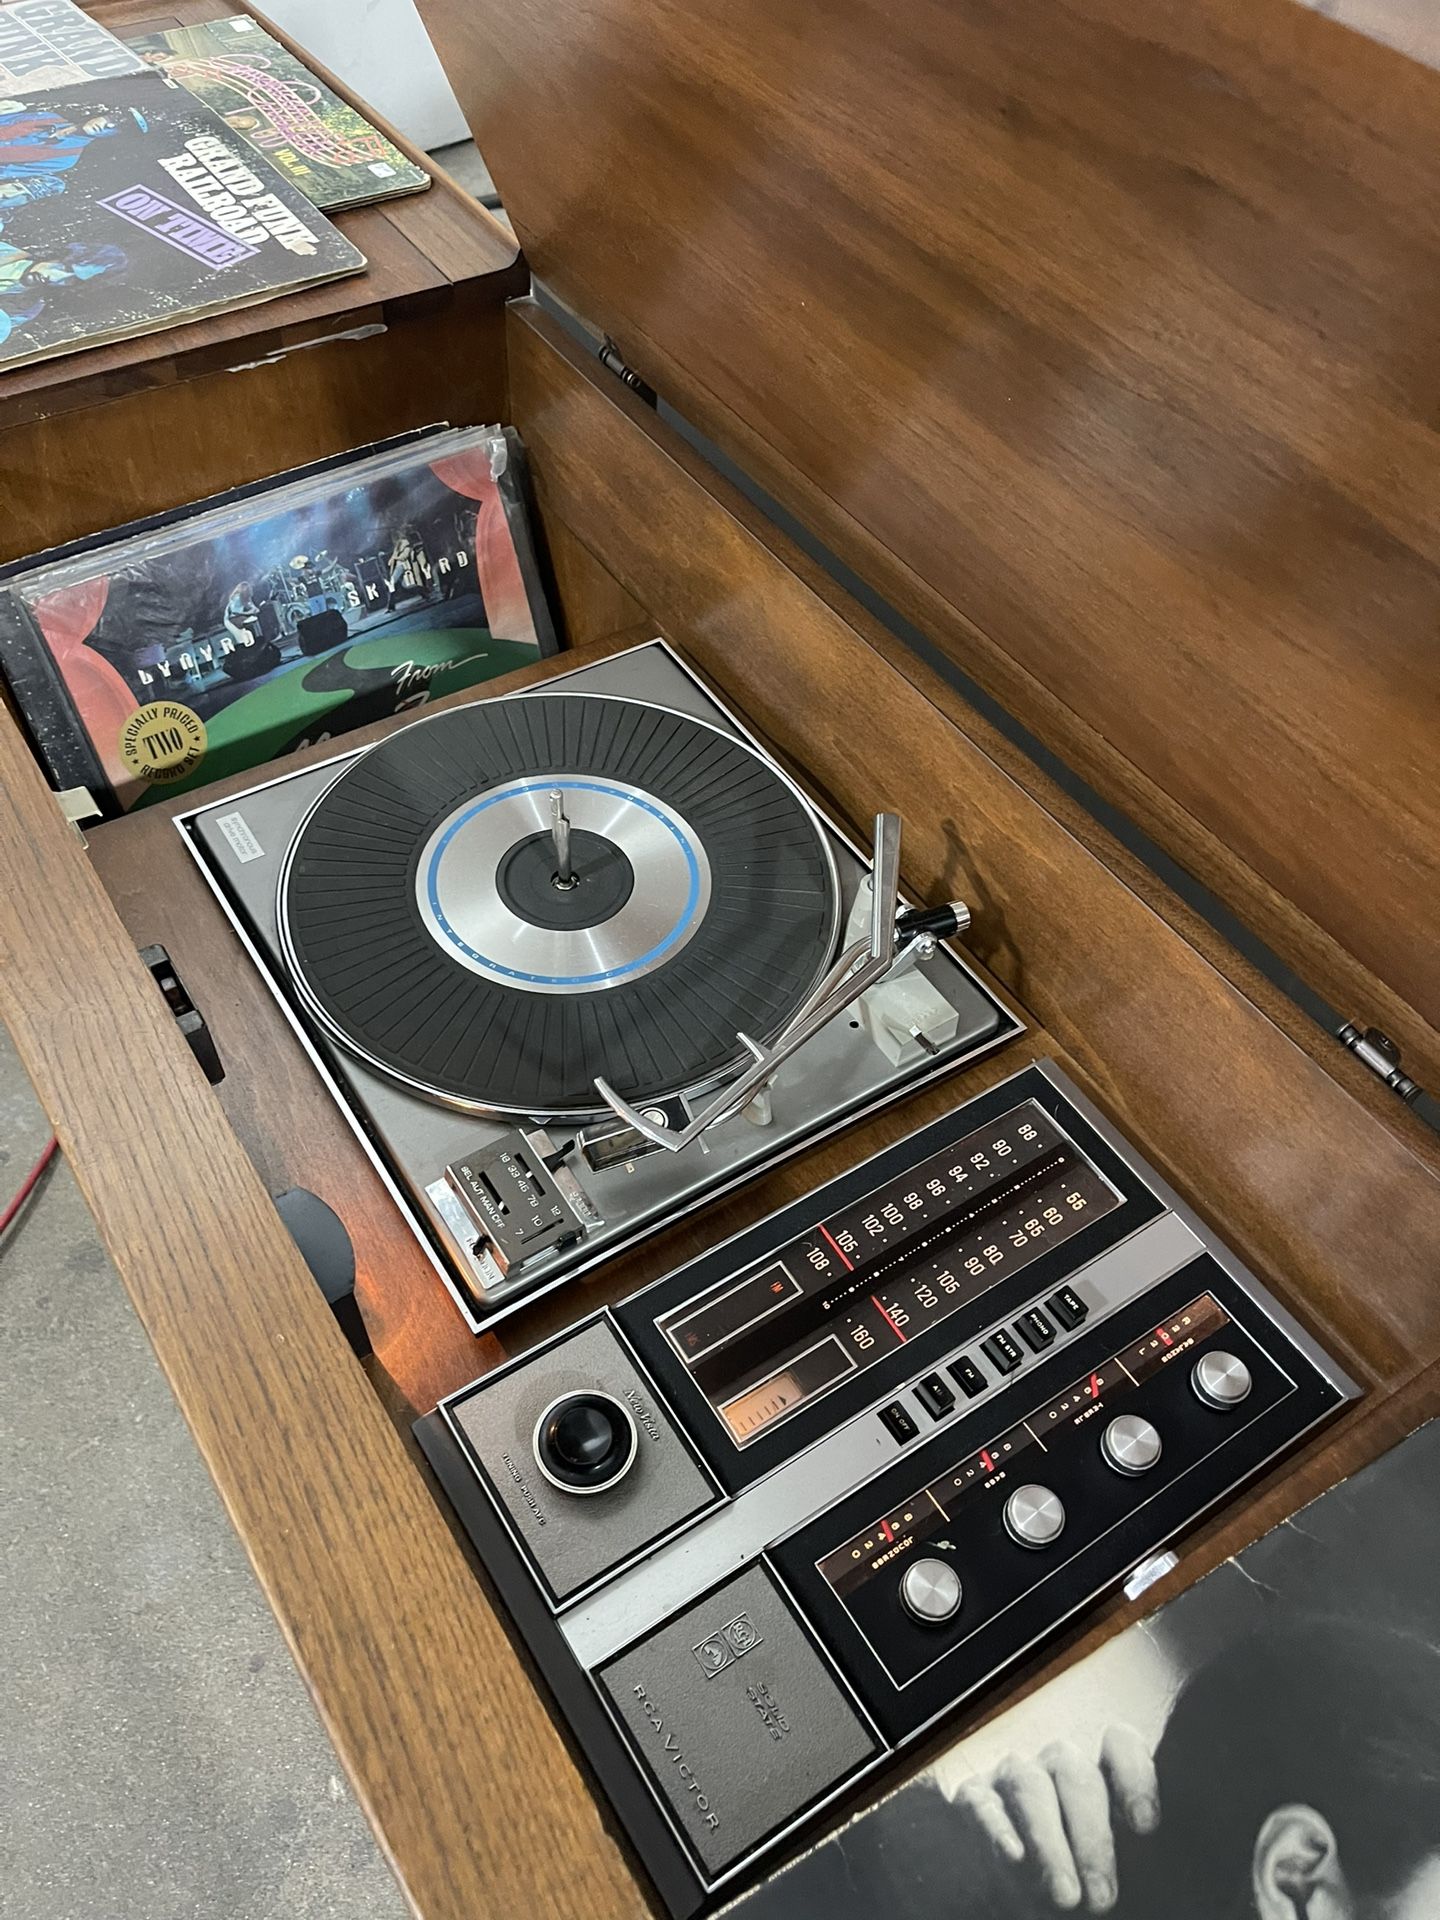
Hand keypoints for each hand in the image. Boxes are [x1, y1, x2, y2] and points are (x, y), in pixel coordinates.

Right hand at [949, 1726, 1159, 1913]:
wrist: (1035, 1901)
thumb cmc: (1088, 1888)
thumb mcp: (1119, 1874)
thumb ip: (1139, 1863)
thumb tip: (1152, 1867)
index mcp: (1106, 1776)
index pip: (1120, 1746)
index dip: (1134, 1775)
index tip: (1145, 1827)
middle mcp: (1059, 1767)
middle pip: (1076, 1774)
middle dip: (1091, 1836)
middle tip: (1103, 1899)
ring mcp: (1014, 1778)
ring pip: (1029, 1784)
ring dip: (1049, 1842)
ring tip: (1065, 1897)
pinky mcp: (974, 1798)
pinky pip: (982, 1803)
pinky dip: (997, 1828)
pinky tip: (1014, 1856)